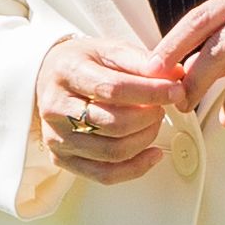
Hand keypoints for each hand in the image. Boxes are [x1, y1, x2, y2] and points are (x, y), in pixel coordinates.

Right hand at [27, 34, 181, 182]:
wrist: (49, 77)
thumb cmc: (82, 63)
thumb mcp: (109, 50)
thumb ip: (140, 61)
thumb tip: (174, 76)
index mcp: (66, 72)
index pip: (113, 89)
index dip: (150, 93)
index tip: (174, 91)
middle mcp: (56, 107)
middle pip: (114, 124)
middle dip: (149, 118)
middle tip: (162, 107)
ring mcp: (57, 136)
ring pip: (113, 152)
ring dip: (145, 139)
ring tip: (154, 123)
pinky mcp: (62, 158)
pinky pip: (105, 174)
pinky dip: (136, 168)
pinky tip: (152, 153)